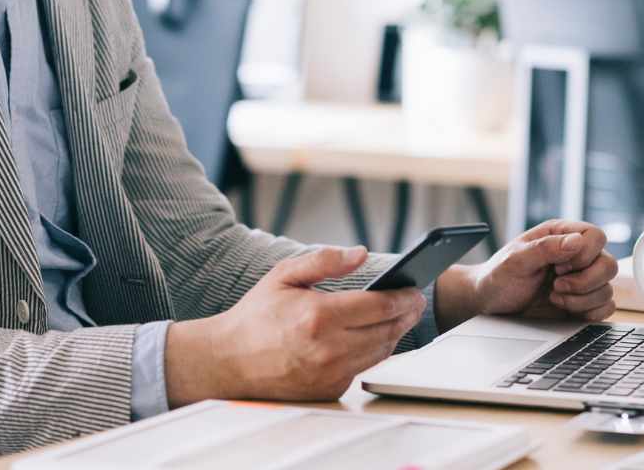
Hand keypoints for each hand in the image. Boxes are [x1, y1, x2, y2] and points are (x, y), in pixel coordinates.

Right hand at [165, 245, 427, 405]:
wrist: (228, 361)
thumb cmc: (256, 316)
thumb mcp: (283, 275)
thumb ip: (324, 260)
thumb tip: (360, 253)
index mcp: (319, 316)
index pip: (381, 307)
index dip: (405, 297)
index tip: (415, 289)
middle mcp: (328, 349)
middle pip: (389, 331)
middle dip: (407, 314)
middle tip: (414, 302)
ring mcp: (330, 374)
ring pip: (381, 353)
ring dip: (394, 334)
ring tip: (398, 317)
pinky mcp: (329, 390)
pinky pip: (363, 369)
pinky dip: (371, 352)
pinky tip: (371, 337)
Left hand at [435, 220, 617, 329]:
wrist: (490, 305)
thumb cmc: (498, 277)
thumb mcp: (516, 260)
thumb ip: (545, 248)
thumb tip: (577, 241)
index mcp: (561, 235)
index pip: (596, 236)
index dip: (583, 255)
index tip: (558, 267)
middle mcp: (576, 256)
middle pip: (609, 264)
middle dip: (584, 281)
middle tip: (556, 286)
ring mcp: (582, 280)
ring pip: (608, 288)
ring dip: (582, 299)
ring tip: (554, 298)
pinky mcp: (583, 302)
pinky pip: (607, 307)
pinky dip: (591, 312)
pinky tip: (568, 309)